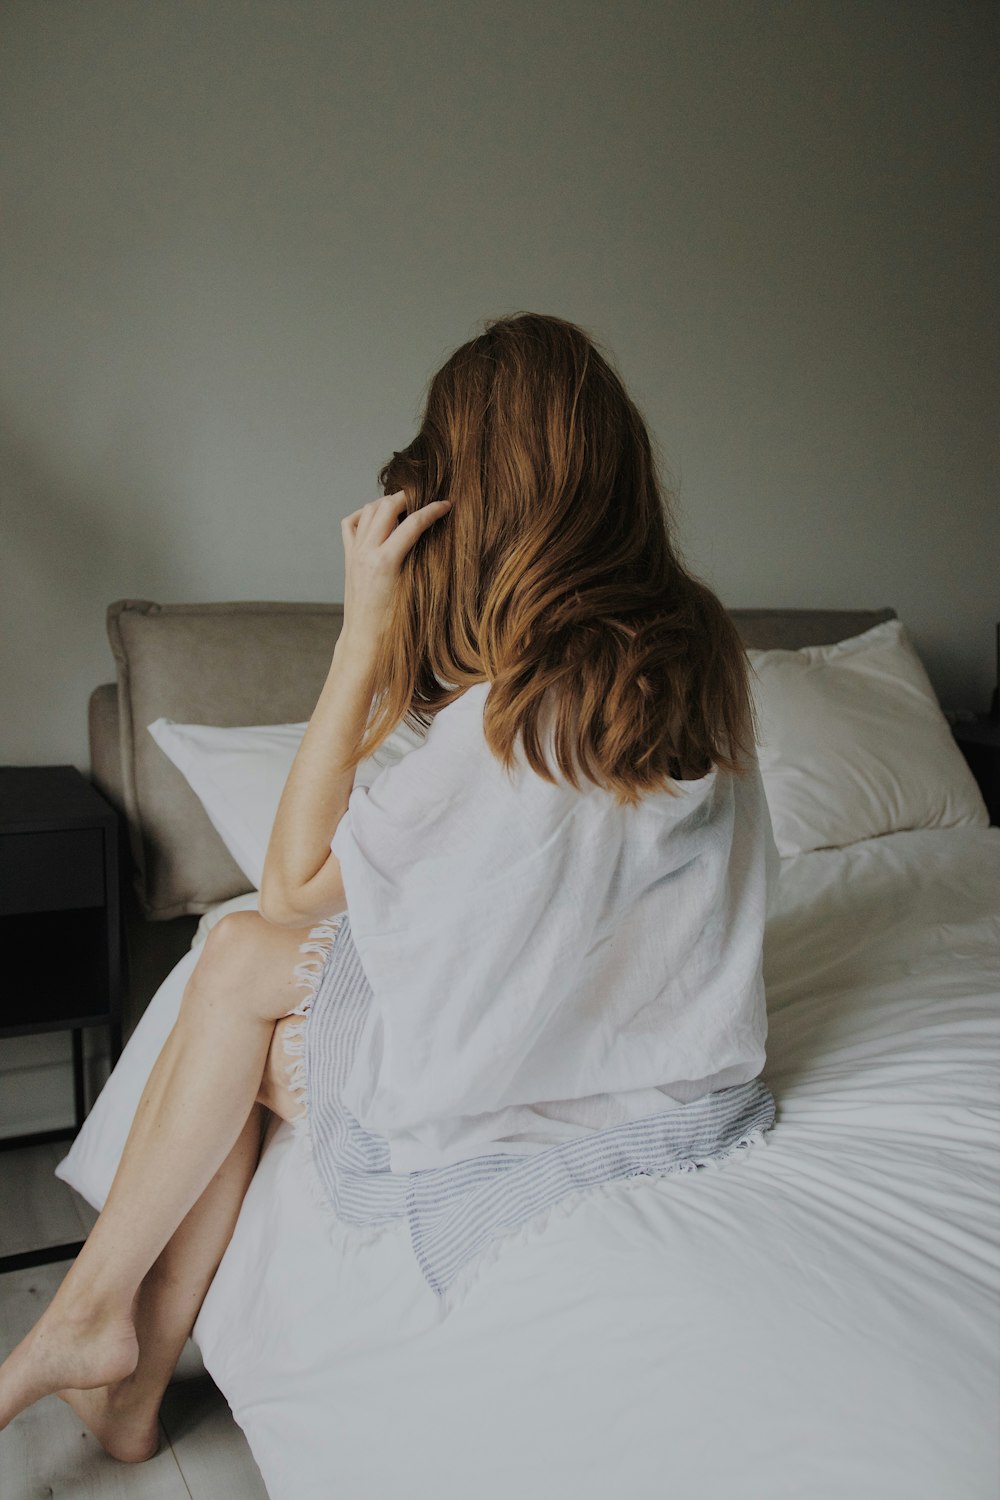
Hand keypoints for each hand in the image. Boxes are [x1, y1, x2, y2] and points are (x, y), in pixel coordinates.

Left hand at [339, 490, 452, 659]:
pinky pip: (350, 523)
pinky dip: (363, 514)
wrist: (365, 639)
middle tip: (425, 499)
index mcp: (385, 562)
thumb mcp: (412, 590)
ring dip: (386, 502)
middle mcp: (366, 552)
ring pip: (367, 510)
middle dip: (408, 498)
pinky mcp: (348, 557)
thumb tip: (432, 536)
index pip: (413, 523)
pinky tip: (377, 519)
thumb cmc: (393, 625)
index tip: (447, 504)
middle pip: (387, 506)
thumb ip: (419, 559)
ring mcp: (354, 553)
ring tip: (404, 505)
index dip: (433, 510)